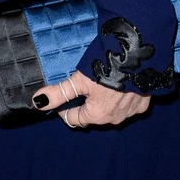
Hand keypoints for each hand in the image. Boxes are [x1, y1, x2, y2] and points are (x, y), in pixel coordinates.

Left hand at [32, 70, 149, 128]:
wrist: (137, 60)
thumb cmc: (106, 69)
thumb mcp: (79, 80)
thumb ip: (58, 93)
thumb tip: (37, 102)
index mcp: (97, 115)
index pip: (74, 119)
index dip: (64, 109)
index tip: (61, 99)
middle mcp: (114, 119)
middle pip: (92, 115)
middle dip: (84, 105)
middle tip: (80, 87)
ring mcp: (130, 113)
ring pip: (110, 111)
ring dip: (103, 102)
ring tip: (99, 83)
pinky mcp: (142, 104)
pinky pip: (127, 105)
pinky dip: (121, 97)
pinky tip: (118, 84)